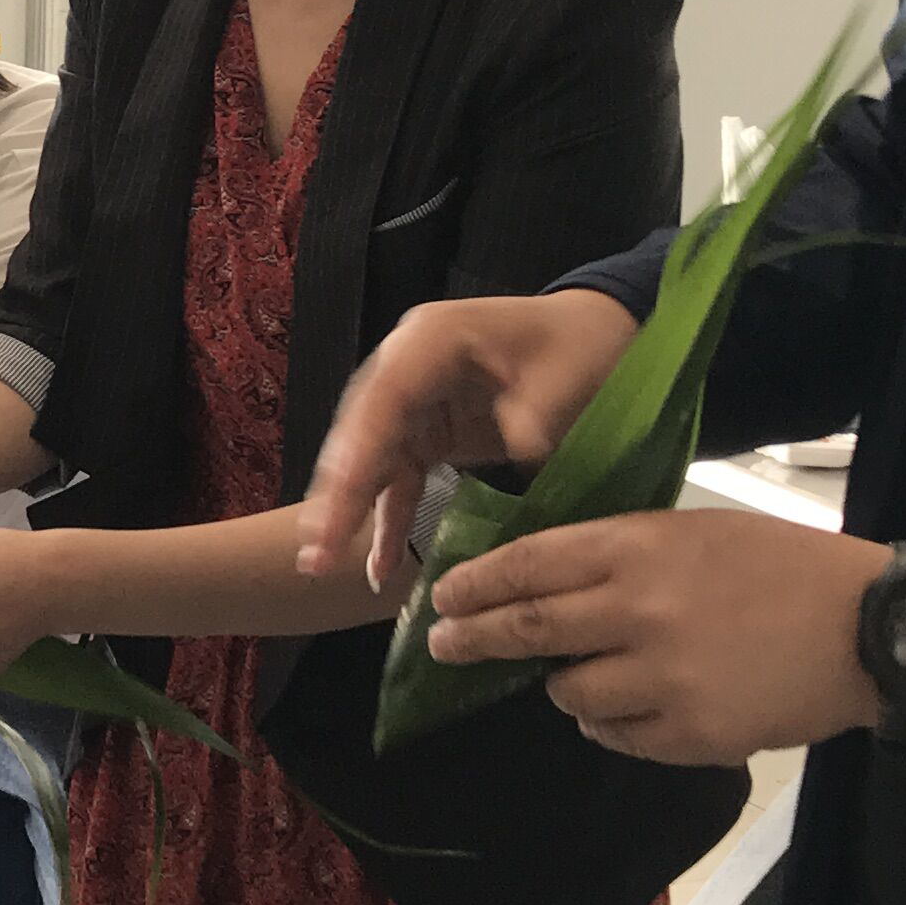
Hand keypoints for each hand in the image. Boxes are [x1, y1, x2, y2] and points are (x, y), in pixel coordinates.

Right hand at [296, 289, 643, 591]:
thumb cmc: (580, 346)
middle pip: (362, 430)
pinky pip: (398, 479)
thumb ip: (535, 414)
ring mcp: (411, 401)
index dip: (361, 448)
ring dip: (347, 511)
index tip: (341, 497)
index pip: (385, 395)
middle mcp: (406, 366)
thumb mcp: (568, 374)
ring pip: (369, 459)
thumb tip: (519, 451)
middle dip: (338, 491)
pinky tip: (375, 567)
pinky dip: (387, 520)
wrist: (591, 336)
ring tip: (319, 563)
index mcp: (434, 338)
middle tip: (314, 549)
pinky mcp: (425, 433)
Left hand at [424, 507, 894, 764]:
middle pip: (529, 629)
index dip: (476, 583)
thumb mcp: (697, 533)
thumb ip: (623, 554)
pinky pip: (615, 735)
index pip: (531, 564)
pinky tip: (635, 705)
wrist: (869, 630)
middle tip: (444, 646)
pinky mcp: (689, 734)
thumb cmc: (784, 568)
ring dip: (563, 685)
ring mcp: (663, 679)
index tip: (442, 596)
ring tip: (584, 674)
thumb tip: (546, 580)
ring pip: (568, 692)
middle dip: (473, 639)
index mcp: (641, 548)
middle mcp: (641, 611)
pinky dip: (610, 722)